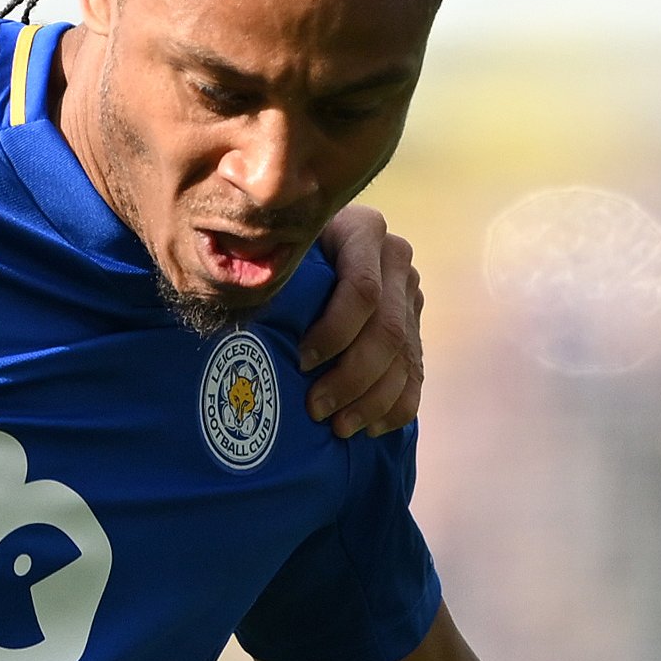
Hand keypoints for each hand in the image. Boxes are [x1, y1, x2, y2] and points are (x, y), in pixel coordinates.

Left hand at [294, 203, 423, 438]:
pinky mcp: (415, 326)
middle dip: (352, 377)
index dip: (335, 332)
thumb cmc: (281, 255)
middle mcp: (396, 260)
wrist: (315, 250)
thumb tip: (243, 305)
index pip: (362, 290)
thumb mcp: (280, 250)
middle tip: (317, 409)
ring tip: (339, 428)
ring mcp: (409, 295)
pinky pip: (416, 374)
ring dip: (372, 401)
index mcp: (363, 231)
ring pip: (404, 358)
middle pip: (386, 331)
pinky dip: (396, 407)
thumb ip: (272, 268)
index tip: (302, 362)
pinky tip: (369, 428)